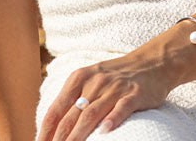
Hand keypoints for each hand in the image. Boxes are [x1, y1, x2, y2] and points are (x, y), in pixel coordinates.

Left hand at [35, 48, 172, 139]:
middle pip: (71, 115)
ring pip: (92, 114)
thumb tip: (53, 125)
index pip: (56, 108)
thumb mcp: (89, 80)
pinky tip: (105, 132)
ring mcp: (114, 88)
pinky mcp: (134, 94)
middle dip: (59, 138)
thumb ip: (73, 99)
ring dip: (78, 136)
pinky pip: (121, 108)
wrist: (149, 63)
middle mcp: (93, 83)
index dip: (46, 130)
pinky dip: (112, 120)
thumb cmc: (114, 76)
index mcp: (78, 78)